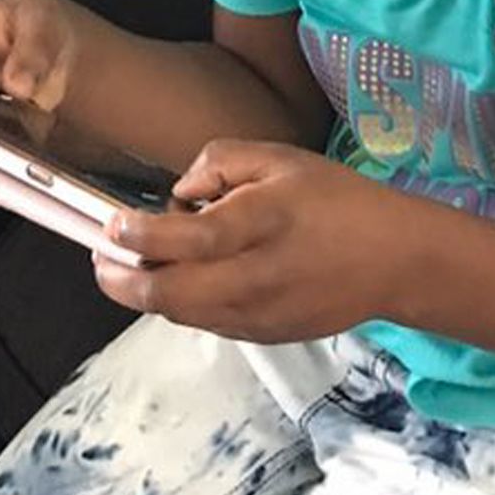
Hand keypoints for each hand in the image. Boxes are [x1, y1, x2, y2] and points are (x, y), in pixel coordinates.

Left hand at [92, 140, 417, 340]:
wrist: (392, 260)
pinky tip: (183, 278)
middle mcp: (252, 277)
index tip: (113, 224)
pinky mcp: (261, 336)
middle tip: (102, 257)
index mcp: (259, 223)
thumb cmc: (336, 199)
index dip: (137, 235)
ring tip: (132, 267)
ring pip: (180, 314)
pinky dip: (181, 303)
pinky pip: (205, 322)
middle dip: (120, 279)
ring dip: (146, 293)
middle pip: (166, 294)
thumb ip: (221, 164)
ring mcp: (256, 316)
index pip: (182, 238)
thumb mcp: (280, 158)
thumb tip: (179, 194)